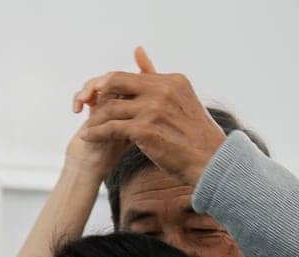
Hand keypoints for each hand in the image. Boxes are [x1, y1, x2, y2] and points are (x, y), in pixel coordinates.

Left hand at [73, 47, 226, 186]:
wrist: (211, 164)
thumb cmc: (196, 137)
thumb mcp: (180, 99)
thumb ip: (156, 75)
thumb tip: (137, 50)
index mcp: (171, 80)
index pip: (129, 76)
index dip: (110, 87)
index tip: (100, 99)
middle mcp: (163, 89)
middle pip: (115, 82)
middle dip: (96, 94)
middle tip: (87, 107)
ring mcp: (154, 108)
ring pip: (110, 107)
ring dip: (95, 118)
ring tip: (88, 128)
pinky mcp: (145, 129)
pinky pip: (110, 127)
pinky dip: (96, 132)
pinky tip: (89, 138)